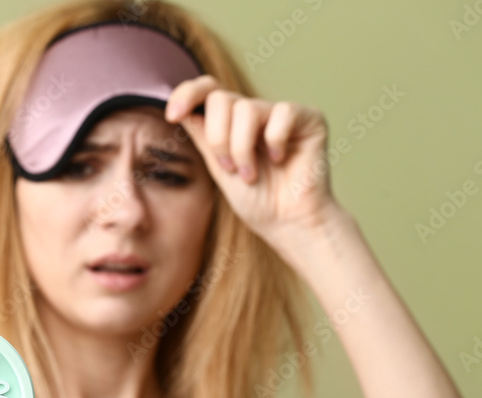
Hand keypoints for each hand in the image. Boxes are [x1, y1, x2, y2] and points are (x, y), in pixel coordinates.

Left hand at [165, 74, 348, 243]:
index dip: (187, 94)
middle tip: (229, 168)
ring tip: (251, 174)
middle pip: (221, 98)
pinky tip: (281, 159)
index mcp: (232, 122)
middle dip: (217, 138)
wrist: (287, 224)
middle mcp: (255, 112)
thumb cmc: (256, 201)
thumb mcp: (218, 168)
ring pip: (246, 109)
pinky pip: (282, 113)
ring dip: (242, 149)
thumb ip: (203, 136)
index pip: (207, 90)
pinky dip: (275, 141)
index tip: (172, 116)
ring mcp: (281, 113)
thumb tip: (181, 109)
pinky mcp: (309, 118)